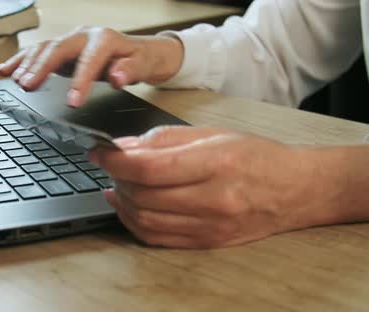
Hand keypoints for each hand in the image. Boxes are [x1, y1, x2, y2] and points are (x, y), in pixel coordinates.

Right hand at [0, 26, 183, 106]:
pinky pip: (37, 51)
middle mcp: (83, 35)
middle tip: (28, 86)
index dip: (80, 81)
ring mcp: (69, 40)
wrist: (138, 51)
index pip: (89, 60)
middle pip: (58, 48)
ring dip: (26, 64)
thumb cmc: (140, 59)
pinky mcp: (60, 49)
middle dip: (41, 67)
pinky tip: (4, 69)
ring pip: (43, 48)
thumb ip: (130, 70)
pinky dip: (20, 60)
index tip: (73, 102)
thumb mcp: (143, 65)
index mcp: (104, 39)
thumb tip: (117, 77)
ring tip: (14, 80)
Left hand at [88, 126, 335, 248]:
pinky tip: (128, 207)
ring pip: (145, 221)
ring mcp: (210, 226)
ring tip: (116, 185)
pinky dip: (134, 223)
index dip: (115, 160)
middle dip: (116, 179)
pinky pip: (157, 238)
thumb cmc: (256, 156)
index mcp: (215, 163)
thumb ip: (165, 139)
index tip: (99, 152)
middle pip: (143, 196)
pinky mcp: (207, 243)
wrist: (295, 190)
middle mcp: (213, 199)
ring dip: (121, 203)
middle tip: (109, 165)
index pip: (149, 167)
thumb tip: (123, 147)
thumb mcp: (213, 134)